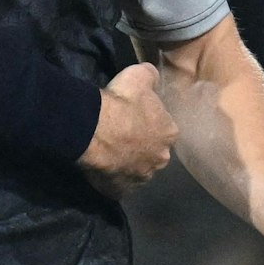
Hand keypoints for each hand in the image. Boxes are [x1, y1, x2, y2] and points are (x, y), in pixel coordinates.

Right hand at [77, 63, 176, 197]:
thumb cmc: (121, 102)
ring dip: (128, 162)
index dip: (147, 122)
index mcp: (169, 133)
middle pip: (153, 151)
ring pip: (138, 169)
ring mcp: (142, 177)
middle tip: (120, 134)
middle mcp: (161, 158)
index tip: (132, 116)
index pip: (163, 128)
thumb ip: (151, 76)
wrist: (94, 128)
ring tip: (109, 151)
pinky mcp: (122, 190)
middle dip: (141, 145)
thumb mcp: (139, 74)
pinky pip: (119, 185)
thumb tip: (153, 76)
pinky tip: (103, 168)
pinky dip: (113, 178)